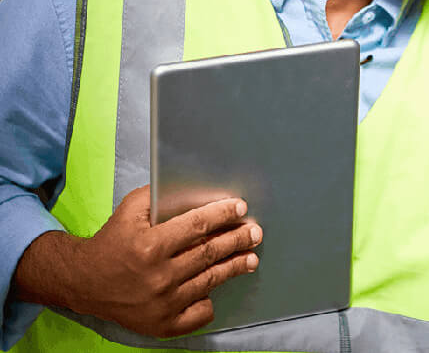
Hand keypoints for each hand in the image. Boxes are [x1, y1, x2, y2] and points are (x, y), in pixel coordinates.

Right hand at [13, 185, 261, 337]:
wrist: (85, 282)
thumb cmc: (113, 240)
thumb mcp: (131, 208)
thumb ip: (161, 196)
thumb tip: (198, 190)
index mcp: (150, 245)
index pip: (197, 225)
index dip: (222, 214)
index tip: (240, 207)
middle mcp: (158, 276)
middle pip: (210, 253)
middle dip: (237, 239)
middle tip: (255, 232)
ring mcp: (162, 303)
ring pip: (209, 281)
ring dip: (234, 267)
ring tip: (251, 257)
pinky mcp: (162, 325)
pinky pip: (197, 313)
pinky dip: (209, 300)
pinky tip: (218, 288)